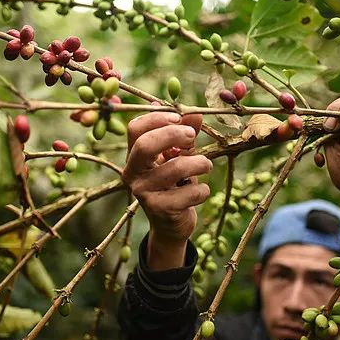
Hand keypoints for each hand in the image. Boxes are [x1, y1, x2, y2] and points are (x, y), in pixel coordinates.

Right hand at [122, 112, 211, 269]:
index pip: (135, 129)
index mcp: (134, 157)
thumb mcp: (178, 157)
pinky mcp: (160, 210)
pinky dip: (202, 190)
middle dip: (173, 135)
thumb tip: (195, 114)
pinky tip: (201, 192)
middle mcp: (133, 174)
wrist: (171, 224)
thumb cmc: (174, 185)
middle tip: (192, 136)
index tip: (178, 118)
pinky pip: (189, 193)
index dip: (157, 118)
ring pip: (175, 168)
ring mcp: (144, 193)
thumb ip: (184, 135)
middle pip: (145, 145)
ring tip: (206, 166)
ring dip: (199, 163)